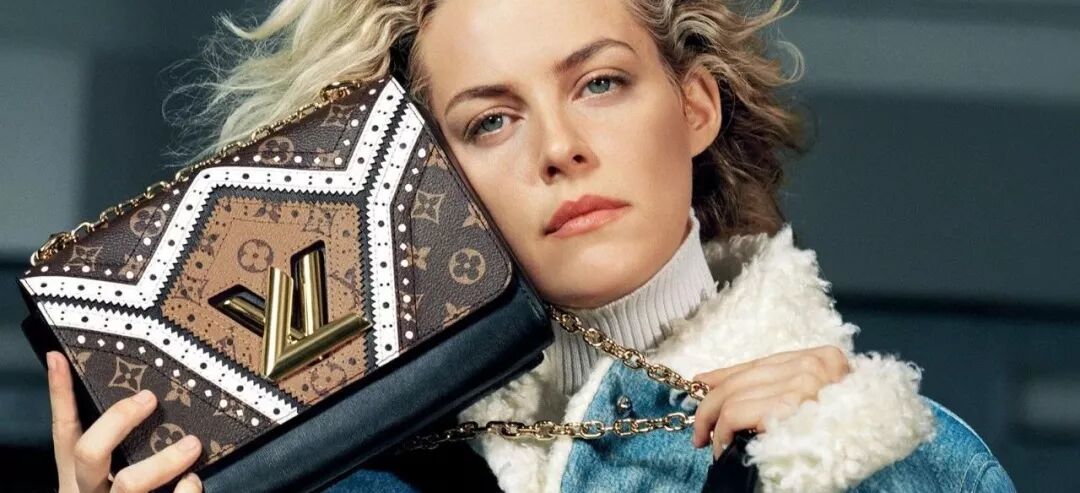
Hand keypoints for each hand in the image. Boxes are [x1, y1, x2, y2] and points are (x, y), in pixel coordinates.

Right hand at [46, 350, 203, 492]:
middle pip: (89, 452)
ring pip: (130, 484)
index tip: (58, 357)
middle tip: (149, 400)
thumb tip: (143, 405)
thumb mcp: (107, 483)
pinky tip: (194, 483)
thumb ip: (119, 452)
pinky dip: (187, 492)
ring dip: (164, 461)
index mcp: (78, 482)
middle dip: (118, 421)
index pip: (64, 432)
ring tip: (192, 446)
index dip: (59, 395)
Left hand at [690, 345, 849, 458]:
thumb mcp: (815, 402)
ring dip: (712, 423)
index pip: (759, 363)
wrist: (874, 450)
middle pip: (742, 378)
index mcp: (823, 359)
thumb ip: (782, 390)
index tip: (701, 383)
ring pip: (732, 395)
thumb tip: (728, 387)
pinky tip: (722, 448)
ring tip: (710, 444)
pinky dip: (721, 433)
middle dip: (709, 404)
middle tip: (699, 430)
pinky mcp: (789, 406)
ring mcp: (803, 383)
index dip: (724, 375)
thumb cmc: (845, 435)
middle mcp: (813, 365)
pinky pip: (735, 413)